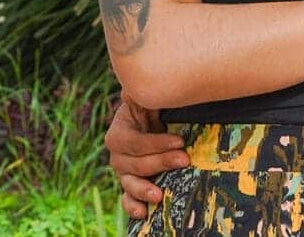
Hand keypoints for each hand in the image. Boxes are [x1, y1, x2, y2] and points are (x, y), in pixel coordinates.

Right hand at [105, 95, 187, 217]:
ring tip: (159, 195)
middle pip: (132, 163)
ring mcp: (125, 169)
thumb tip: (130, 91)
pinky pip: (127, 197)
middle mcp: (119, 152)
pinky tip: (144, 212)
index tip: (180, 141)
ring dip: (143, 189)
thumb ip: (143, 94)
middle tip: (185, 160)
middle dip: (159, 163)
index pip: (130, 141)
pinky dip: (133, 206)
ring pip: (128, 182)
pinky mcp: (134, 181)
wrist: (165, 116)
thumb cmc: (161, 104)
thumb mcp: (153, 97)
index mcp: (120, 128)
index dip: (153, 144)